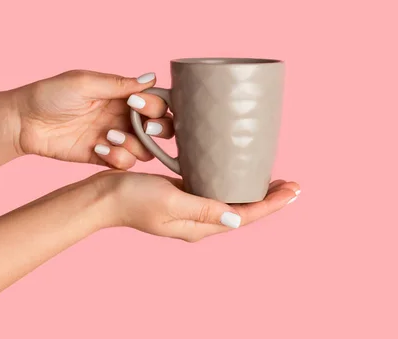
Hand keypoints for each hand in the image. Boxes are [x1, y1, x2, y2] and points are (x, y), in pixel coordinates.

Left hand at [12, 70, 167, 165]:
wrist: (23, 121)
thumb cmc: (50, 94)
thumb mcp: (85, 83)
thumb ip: (119, 84)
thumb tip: (152, 77)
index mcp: (121, 95)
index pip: (156, 102)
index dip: (157, 106)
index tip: (138, 106)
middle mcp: (122, 117)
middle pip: (160, 128)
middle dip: (158, 130)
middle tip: (142, 129)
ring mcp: (114, 138)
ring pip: (146, 150)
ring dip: (135, 145)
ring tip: (110, 138)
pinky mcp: (102, 157)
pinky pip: (125, 163)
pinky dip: (118, 158)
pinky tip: (98, 149)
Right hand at [89, 170, 299, 241]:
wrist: (103, 197)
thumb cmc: (132, 198)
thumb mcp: (171, 201)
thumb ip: (205, 208)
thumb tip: (239, 220)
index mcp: (200, 225)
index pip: (246, 216)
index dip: (272, 204)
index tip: (294, 190)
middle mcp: (199, 221)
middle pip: (243, 211)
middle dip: (269, 198)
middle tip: (292, 184)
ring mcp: (190, 209)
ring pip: (230, 201)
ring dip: (252, 191)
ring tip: (273, 180)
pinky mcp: (181, 196)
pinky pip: (214, 191)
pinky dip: (230, 183)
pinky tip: (235, 172)